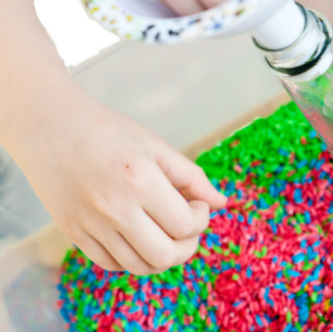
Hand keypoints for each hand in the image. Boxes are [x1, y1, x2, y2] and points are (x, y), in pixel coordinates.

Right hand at [18, 88, 226, 274]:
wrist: (51, 126)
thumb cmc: (106, 130)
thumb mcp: (154, 145)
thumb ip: (191, 176)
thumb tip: (222, 202)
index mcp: (140, 179)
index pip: (185, 224)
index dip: (201, 219)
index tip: (198, 204)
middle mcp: (115, 208)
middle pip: (164, 256)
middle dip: (186, 247)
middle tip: (188, 226)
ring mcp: (91, 225)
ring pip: (138, 266)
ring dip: (161, 255)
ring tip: (165, 230)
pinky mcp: (73, 234)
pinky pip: (111, 264)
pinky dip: (132, 257)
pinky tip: (139, 234)